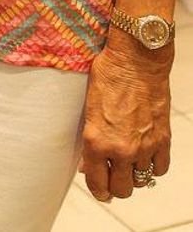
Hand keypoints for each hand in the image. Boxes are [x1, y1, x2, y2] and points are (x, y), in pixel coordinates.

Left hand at [80, 39, 171, 201]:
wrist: (135, 60)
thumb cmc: (107, 76)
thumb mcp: (88, 106)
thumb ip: (89, 138)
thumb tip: (89, 162)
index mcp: (96, 140)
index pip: (97, 183)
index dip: (97, 191)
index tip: (99, 190)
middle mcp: (120, 149)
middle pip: (121, 190)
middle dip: (115, 186)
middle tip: (113, 177)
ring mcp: (144, 146)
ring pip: (141, 182)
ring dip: (134, 175)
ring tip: (128, 163)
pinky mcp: (162, 140)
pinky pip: (160, 169)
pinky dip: (153, 167)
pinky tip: (145, 156)